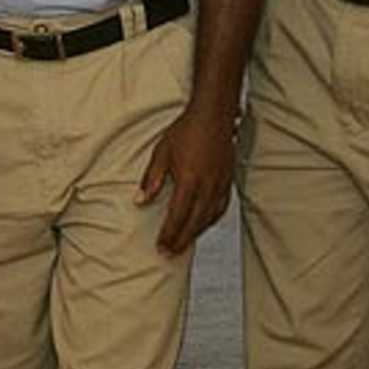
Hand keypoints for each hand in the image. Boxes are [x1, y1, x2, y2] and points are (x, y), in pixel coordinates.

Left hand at [136, 107, 235, 255]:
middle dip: (181, 241)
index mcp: (189, 181)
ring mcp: (220, 185)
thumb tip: (140, 201)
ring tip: (183, 244)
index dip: (169, 234)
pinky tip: (203, 224)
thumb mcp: (162, 152)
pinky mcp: (228, 181)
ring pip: (209, 219)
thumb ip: (151, 179)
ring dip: (195, 234)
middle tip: (169, 253)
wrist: (213, 115)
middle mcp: (207, 187)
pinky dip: (210, 221)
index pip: (177, 216)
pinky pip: (220, 208)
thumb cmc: (187, 130)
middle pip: (194, 223)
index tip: (160, 246)